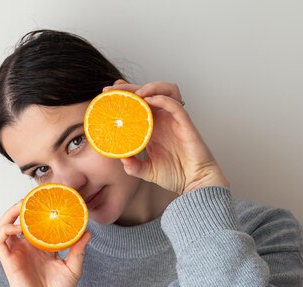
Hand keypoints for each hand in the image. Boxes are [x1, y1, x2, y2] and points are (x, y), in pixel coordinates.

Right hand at [0, 200, 91, 286]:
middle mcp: (26, 248)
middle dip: (22, 206)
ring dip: (9, 213)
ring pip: (3, 226)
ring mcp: (16, 253)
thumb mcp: (73, 268)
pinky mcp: (8, 261)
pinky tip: (18, 227)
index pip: (36, 223)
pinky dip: (5, 229)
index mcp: (40, 248)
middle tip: (32, 197)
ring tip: (21, 205)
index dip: (38, 210)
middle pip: (18, 220)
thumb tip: (88, 232)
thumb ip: (78, 250)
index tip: (48, 198)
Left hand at [103, 80, 229, 194]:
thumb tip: (120, 158)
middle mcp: (164, 120)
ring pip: (166, 90)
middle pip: (149, 93)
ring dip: (150, 87)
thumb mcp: (147, 171)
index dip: (126, 94)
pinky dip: (162, 99)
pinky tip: (149, 101)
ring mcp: (175, 120)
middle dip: (131, 88)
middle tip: (113, 89)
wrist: (195, 183)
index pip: (139, 103)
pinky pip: (175, 105)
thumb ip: (132, 166)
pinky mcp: (185, 124)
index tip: (108, 93)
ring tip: (135, 94)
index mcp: (153, 127)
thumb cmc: (176, 175)